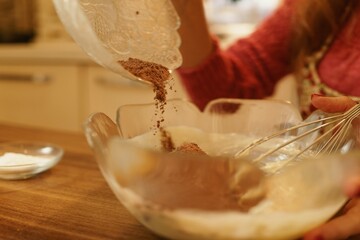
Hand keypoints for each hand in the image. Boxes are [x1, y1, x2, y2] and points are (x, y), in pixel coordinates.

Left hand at [303, 95, 359, 239]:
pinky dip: (322, 232)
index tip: (348, 187)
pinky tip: (298, 234)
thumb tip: (316, 98)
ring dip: (328, 235)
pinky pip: (335, 225)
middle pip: (359, 220)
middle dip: (339, 229)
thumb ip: (344, 107)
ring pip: (349, 228)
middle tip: (312, 236)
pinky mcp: (348, 214)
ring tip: (302, 238)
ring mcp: (358, 206)